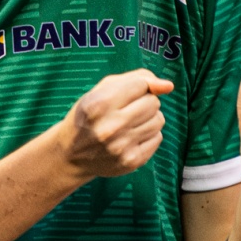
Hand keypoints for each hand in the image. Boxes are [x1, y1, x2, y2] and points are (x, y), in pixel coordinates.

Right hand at [54, 70, 174, 182]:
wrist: (72, 153)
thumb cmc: (89, 115)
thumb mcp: (101, 90)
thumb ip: (136, 79)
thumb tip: (168, 86)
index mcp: (99, 104)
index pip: (141, 84)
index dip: (137, 87)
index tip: (126, 94)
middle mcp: (110, 126)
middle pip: (153, 102)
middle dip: (145, 102)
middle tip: (128, 110)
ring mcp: (122, 147)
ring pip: (159, 120)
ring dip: (149, 118)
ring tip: (131, 123)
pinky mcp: (131, 161)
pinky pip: (158, 138)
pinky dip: (149, 134)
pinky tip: (132, 137)